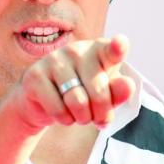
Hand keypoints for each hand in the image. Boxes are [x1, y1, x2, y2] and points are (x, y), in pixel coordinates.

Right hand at [8, 34, 135, 132]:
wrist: (42, 102)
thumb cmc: (82, 94)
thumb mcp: (104, 95)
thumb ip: (117, 92)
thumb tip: (128, 85)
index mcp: (98, 50)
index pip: (111, 51)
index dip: (117, 48)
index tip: (121, 44)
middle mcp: (76, 50)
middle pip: (99, 91)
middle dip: (101, 114)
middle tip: (98, 118)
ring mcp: (54, 59)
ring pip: (78, 102)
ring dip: (82, 118)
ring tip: (80, 116)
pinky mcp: (35, 75)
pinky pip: (58, 109)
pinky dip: (65, 120)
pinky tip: (63, 114)